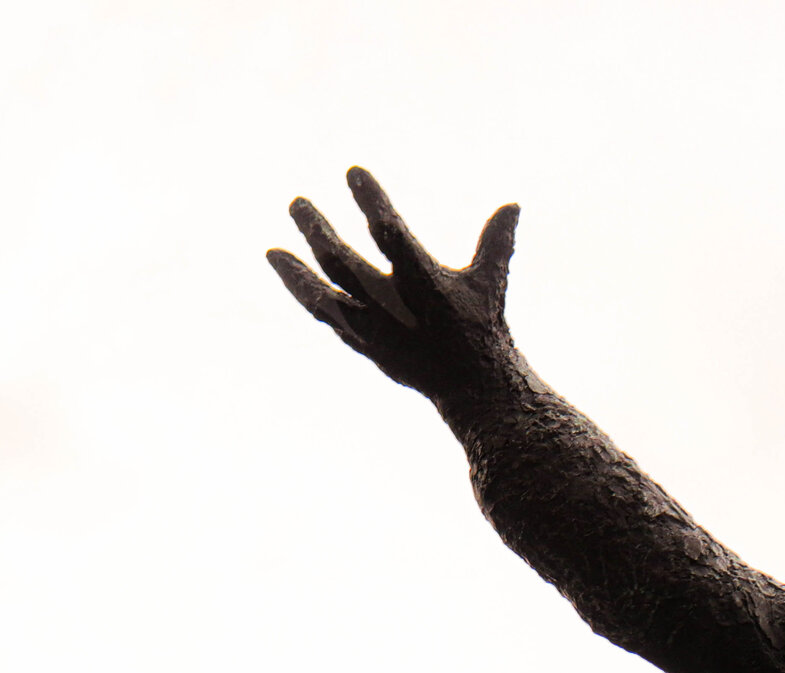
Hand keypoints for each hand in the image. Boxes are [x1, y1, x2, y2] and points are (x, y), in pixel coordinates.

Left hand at [267, 168, 519, 402]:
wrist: (471, 388)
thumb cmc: (482, 330)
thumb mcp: (489, 284)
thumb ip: (495, 243)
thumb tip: (512, 205)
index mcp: (422, 284)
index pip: (390, 234)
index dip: (371, 201)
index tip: (352, 172)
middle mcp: (390, 306)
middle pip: (340, 262)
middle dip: (316, 230)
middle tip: (296, 203)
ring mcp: (371, 328)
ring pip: (322, 293)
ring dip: (295, 270)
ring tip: (271, 251)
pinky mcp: (362, 343)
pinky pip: (325, 314)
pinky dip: (305, 293)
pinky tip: (290, 277)